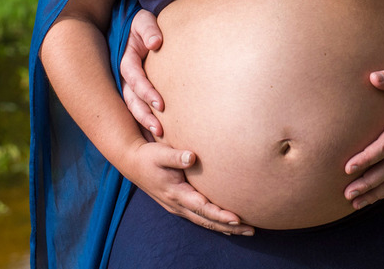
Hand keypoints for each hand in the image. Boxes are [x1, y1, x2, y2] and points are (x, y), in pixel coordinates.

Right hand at [120, 8, 165, 136]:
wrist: (139, 28)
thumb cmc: (143, 25)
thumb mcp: (144, 21)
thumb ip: (149, 30)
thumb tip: (155, 43)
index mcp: (126, 60)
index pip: (134, 78)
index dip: (146, 91)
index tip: (161, 104)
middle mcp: (124, 76)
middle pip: (131, 100)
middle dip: (144, 116)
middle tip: (159, 131)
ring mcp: (128, 85)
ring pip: (132, 108)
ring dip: (143, 123)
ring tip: (158, 136)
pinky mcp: (134, 91)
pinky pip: (137, 108)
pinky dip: (143, 123)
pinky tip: (155, 138)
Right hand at [126, 140, 252, 235]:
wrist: (132, 162)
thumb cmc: (149, 156)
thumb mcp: (160, 153)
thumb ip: (176, 156)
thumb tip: (192, 157)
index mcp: (176, 193)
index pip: (202, 207)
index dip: (219, 214)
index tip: (237, 218)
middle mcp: (178, 204)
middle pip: (207, 220)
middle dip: (229, 227)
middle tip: (251, 230)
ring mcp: (178, 207)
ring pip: (204, 221)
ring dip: (224, 227)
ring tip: (246, 230)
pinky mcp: (179, 204)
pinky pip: (200, 217)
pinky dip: (215, 222)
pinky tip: (227, 225)